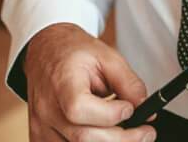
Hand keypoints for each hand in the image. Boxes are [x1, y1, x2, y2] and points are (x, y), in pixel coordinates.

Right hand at [24, 22, 153, 141]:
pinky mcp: (41, 138)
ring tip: (130, 135)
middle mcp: (47, 110)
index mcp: (63, 83)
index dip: (109, 114)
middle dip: (121, 139)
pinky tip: (108, 136)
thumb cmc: (74, 54)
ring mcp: (42, 128)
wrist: (46, 53)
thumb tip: (144, 107)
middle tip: (146, 133)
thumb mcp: (108, 57)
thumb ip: (128, 83)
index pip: (79, 108)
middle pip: (82, 137)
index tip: (131, 110)